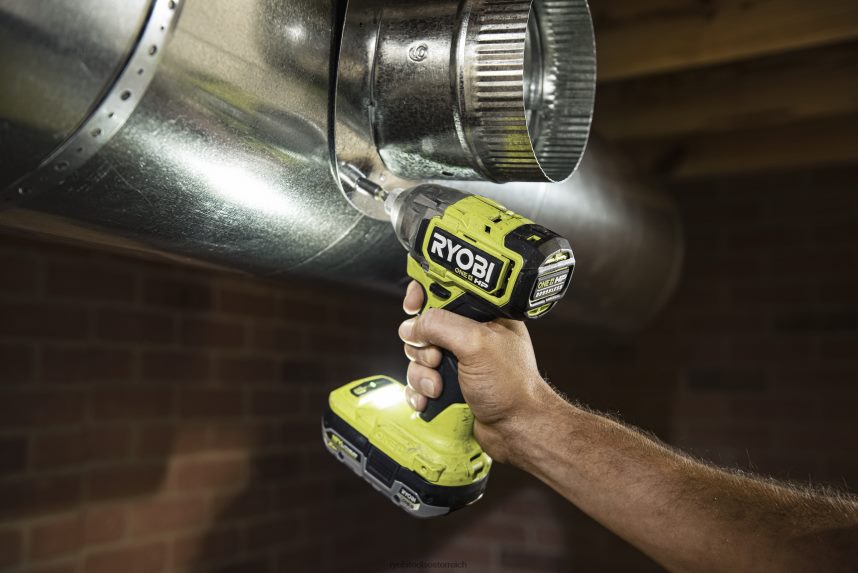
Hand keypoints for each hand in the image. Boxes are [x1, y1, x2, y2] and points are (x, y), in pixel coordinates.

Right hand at [398, 281, 552, 462]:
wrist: (516, 430)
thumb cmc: (513, 387)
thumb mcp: (477, 344)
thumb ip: (442, 325)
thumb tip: (414, 326)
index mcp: (482, 317)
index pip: (446, 292)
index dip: (424, 295)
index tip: (413, 306)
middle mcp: (468, 336)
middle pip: (424, 328)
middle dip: (423, 347)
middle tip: (437, 359)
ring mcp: (456, 362)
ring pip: (417, 358)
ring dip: (422, 375)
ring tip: (439, 388)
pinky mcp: (447, 385)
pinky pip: (418, 382)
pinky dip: (419, 392)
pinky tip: (430, 400)